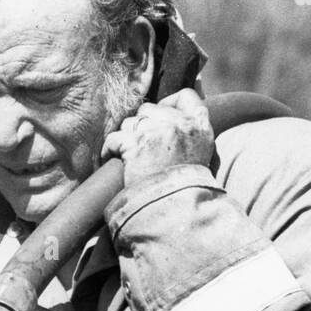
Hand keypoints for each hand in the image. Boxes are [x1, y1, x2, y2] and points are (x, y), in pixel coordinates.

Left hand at [101, 89, 215, 187]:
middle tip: (143, 148)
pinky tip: (114, 161)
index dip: (170, 103)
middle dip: (143, 125)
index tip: (161, 117)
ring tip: (130, 159)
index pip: (186, 96)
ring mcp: (157, 133)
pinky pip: (114, 139)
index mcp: (200, 127)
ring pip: (130, 122)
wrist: (173, 214)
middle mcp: (180, 125)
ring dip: (126, 138)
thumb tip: (171, 109)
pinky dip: (110, 151)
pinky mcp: (135, 145)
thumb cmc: (183, 189)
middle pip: (150, 109)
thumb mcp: (200, 156)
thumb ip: (190, 131)